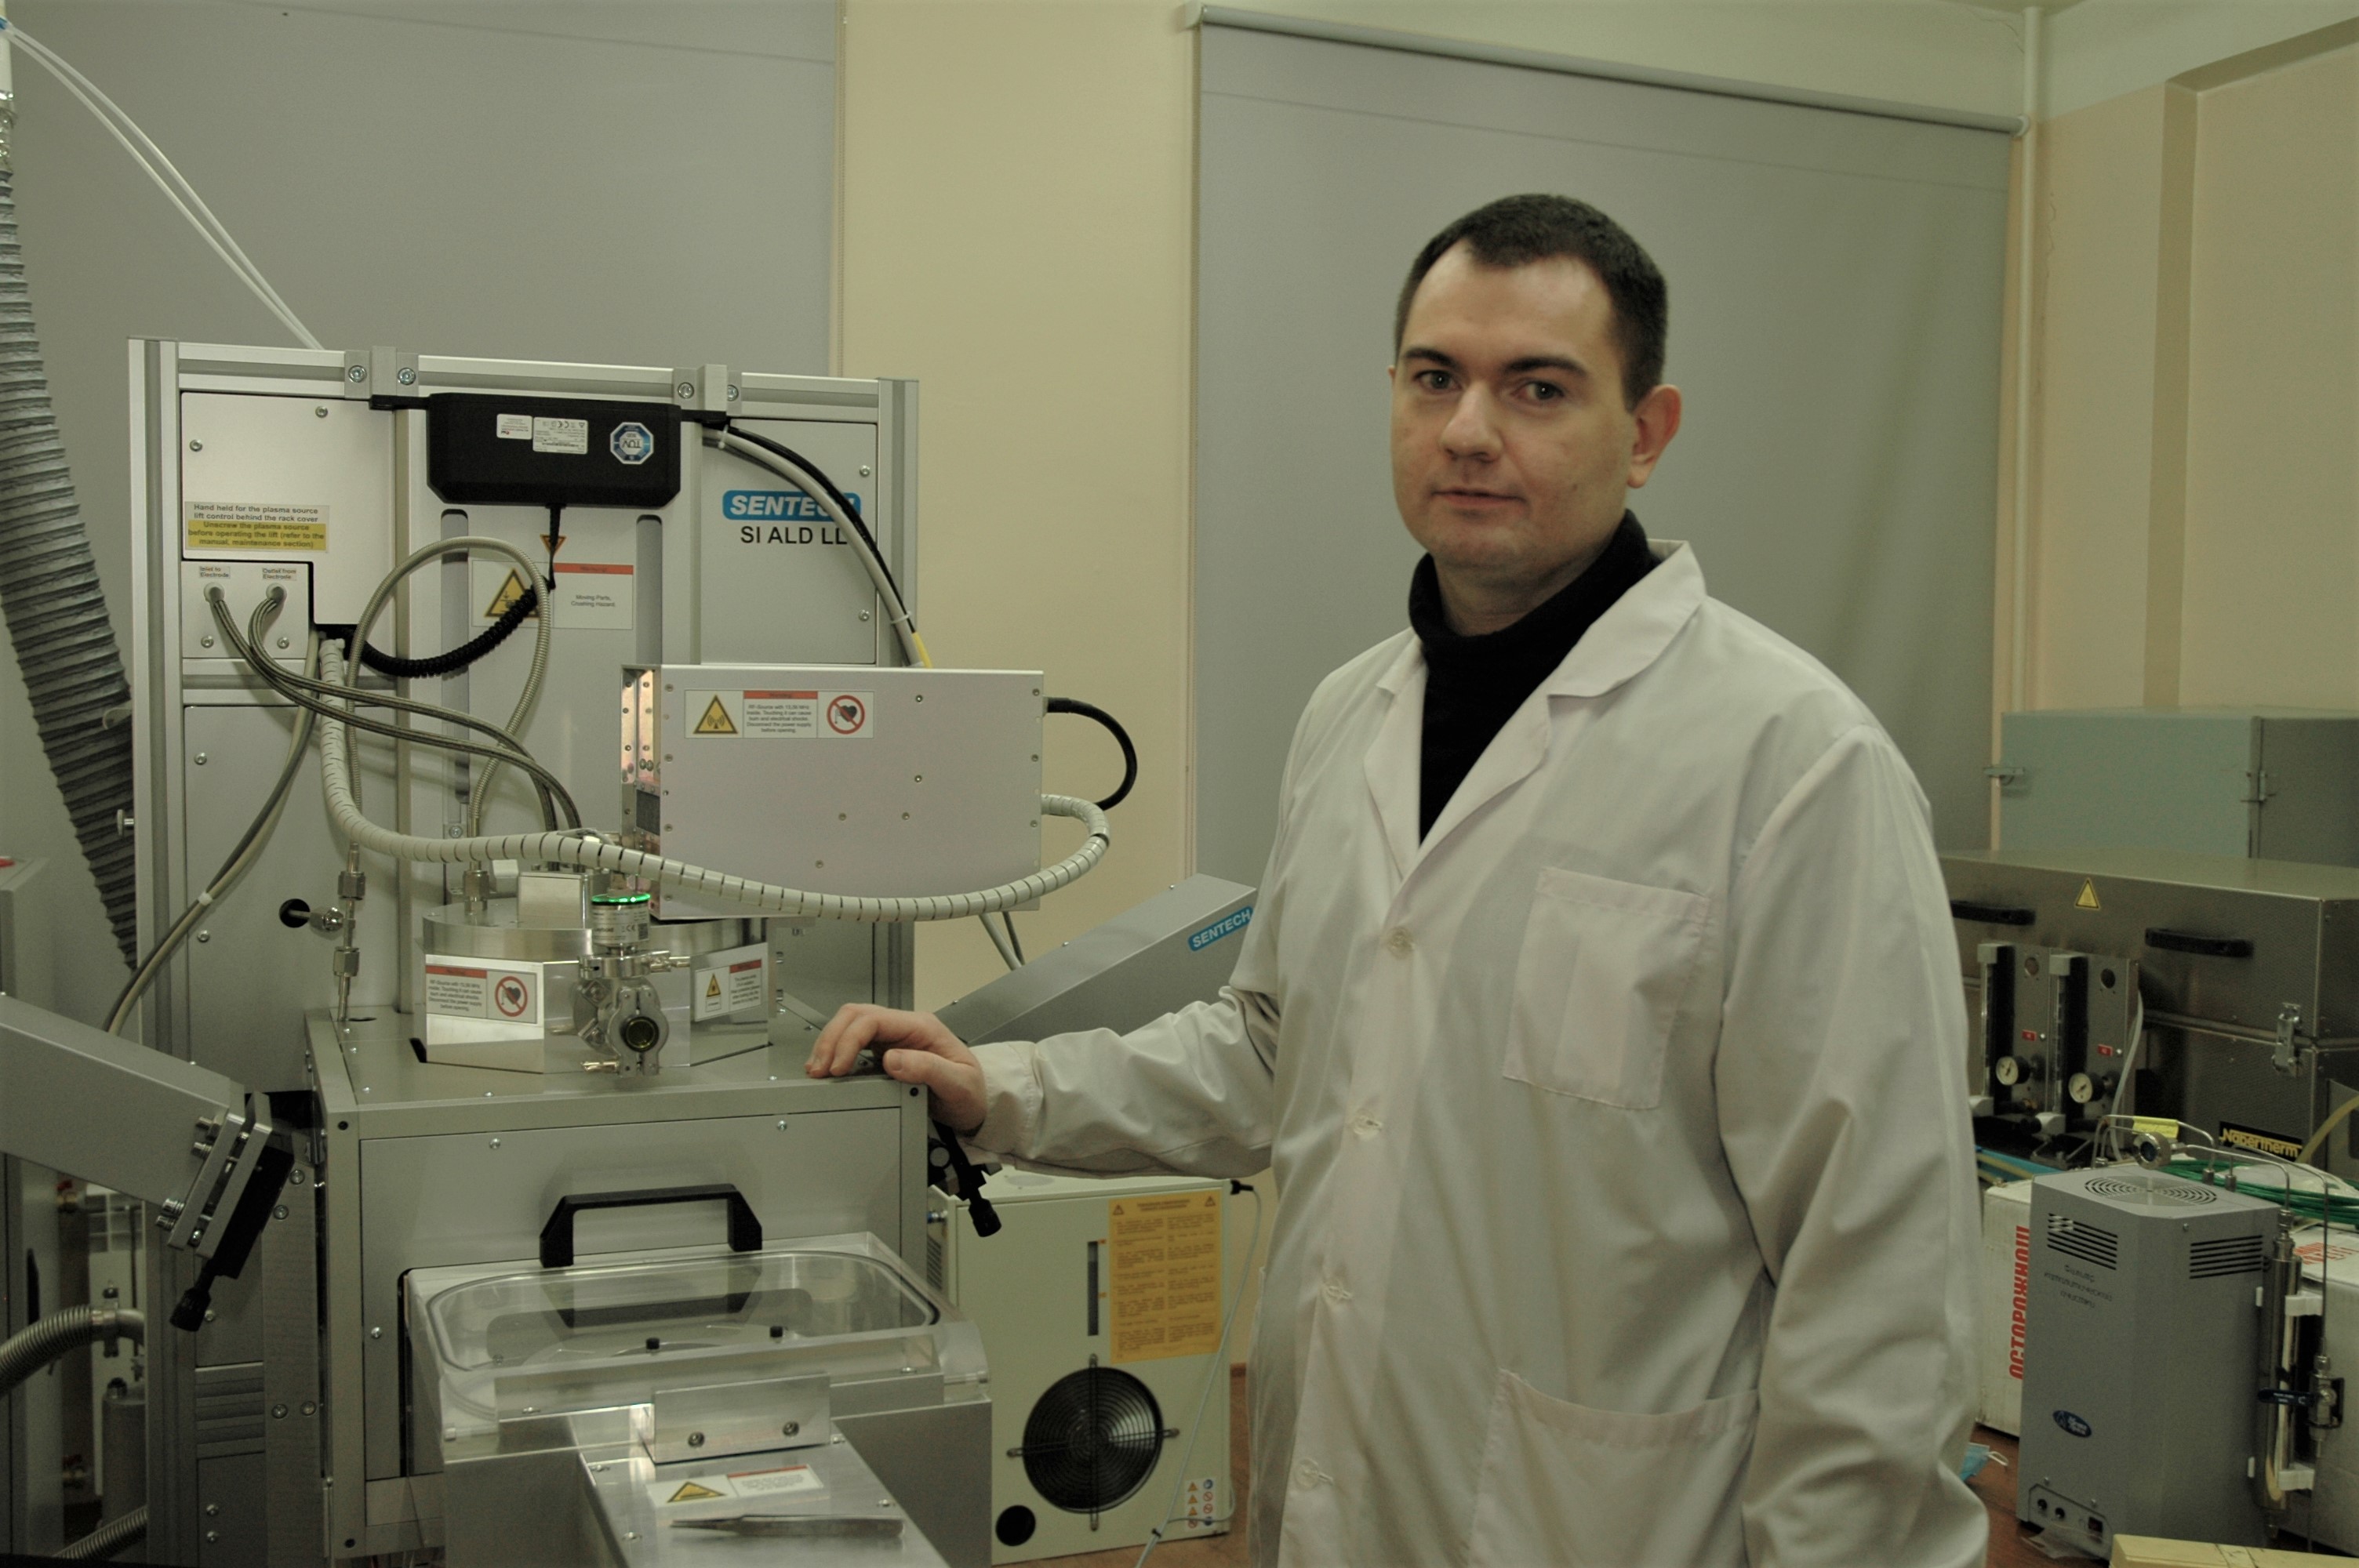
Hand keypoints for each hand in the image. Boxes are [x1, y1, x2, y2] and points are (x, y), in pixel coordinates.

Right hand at [806, 1004, 986, 1134]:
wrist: (976, 1106)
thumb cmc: (971, 1094)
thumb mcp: (957, 1084)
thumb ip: (927, 1069)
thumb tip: (891, 1059)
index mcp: (922, 1027)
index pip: (874, 1019)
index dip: (849, 1040)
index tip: (838, 1067)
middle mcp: (906, 1028)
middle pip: (857, 1015)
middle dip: (832, 1039)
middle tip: (819, 1069)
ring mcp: (895, 1038)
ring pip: (852, 1025)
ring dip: (830, 1044)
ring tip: (817, 1070)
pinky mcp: (887, 1053)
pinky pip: (855, 1044)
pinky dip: (837, 1054)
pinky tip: (829, 1070)